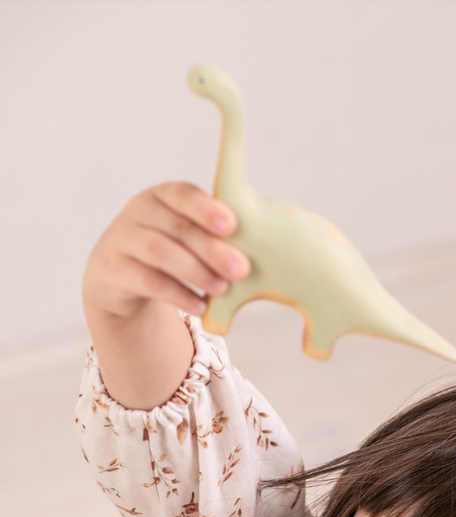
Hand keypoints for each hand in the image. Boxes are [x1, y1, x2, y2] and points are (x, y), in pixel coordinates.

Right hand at [83, 181, 249, 320]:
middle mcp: (139, 212)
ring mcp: (123, 239)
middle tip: (241, 270)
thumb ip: (215, 235)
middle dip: (212, 250)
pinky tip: (200, 307)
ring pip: (161, 253)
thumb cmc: (170, 251)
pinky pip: (150, 282)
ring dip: (196, 272)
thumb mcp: (187, 236)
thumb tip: (265, 248)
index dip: (206, 209)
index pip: (183, 194)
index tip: (231, 225)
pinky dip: (179, 295)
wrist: (119, 276)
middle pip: (178, 228)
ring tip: (221, 288)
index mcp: (162, 196)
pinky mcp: (115, 270)